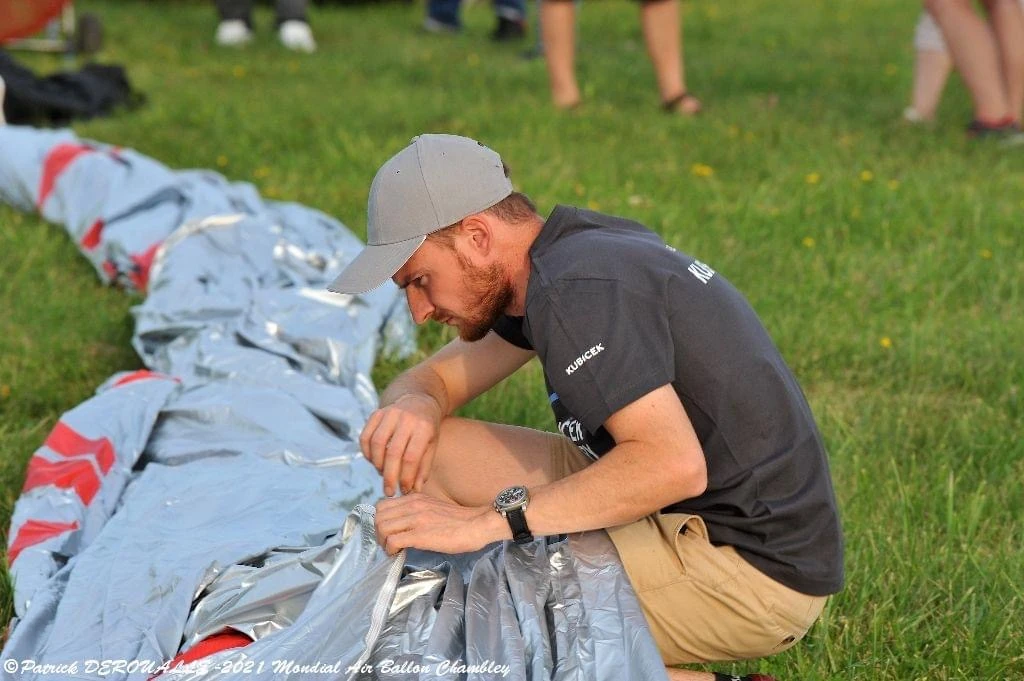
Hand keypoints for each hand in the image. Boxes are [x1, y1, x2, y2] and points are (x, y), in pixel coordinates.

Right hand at [360, 394, 441, 496]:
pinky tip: (374, 461)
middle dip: (390, 476)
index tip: (404, 491)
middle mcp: (406, 418)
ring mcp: (389, 413)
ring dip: (377, 464)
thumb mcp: (432, 446)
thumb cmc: (427, 429)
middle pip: (393, 453)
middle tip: (389, 491)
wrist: (419, 401)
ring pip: (376, 444)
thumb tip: (414, 491)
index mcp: (424, 427)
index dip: (406, 477)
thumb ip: (423, 468)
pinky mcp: (376, 413)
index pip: (411, 457)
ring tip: (383, 473)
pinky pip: (365, 436)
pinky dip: (367, 453)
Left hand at [374, 493, 507, 555]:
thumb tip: (403, 524)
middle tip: (389, 544)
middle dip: (379, 533)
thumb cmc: (461, 521)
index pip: (382, 505)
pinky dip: (391, 550)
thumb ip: (417, 511)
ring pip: (382, 527)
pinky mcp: (420, 534)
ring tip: (394, 550)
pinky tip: (399, 554)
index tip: (389, 533)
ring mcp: (416, 519)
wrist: (478, 524)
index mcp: (415, 498)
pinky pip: (392, 541)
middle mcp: (412, 505)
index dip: (381, 521)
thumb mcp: (433, 508)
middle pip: (378, 516)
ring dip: (383, 542)